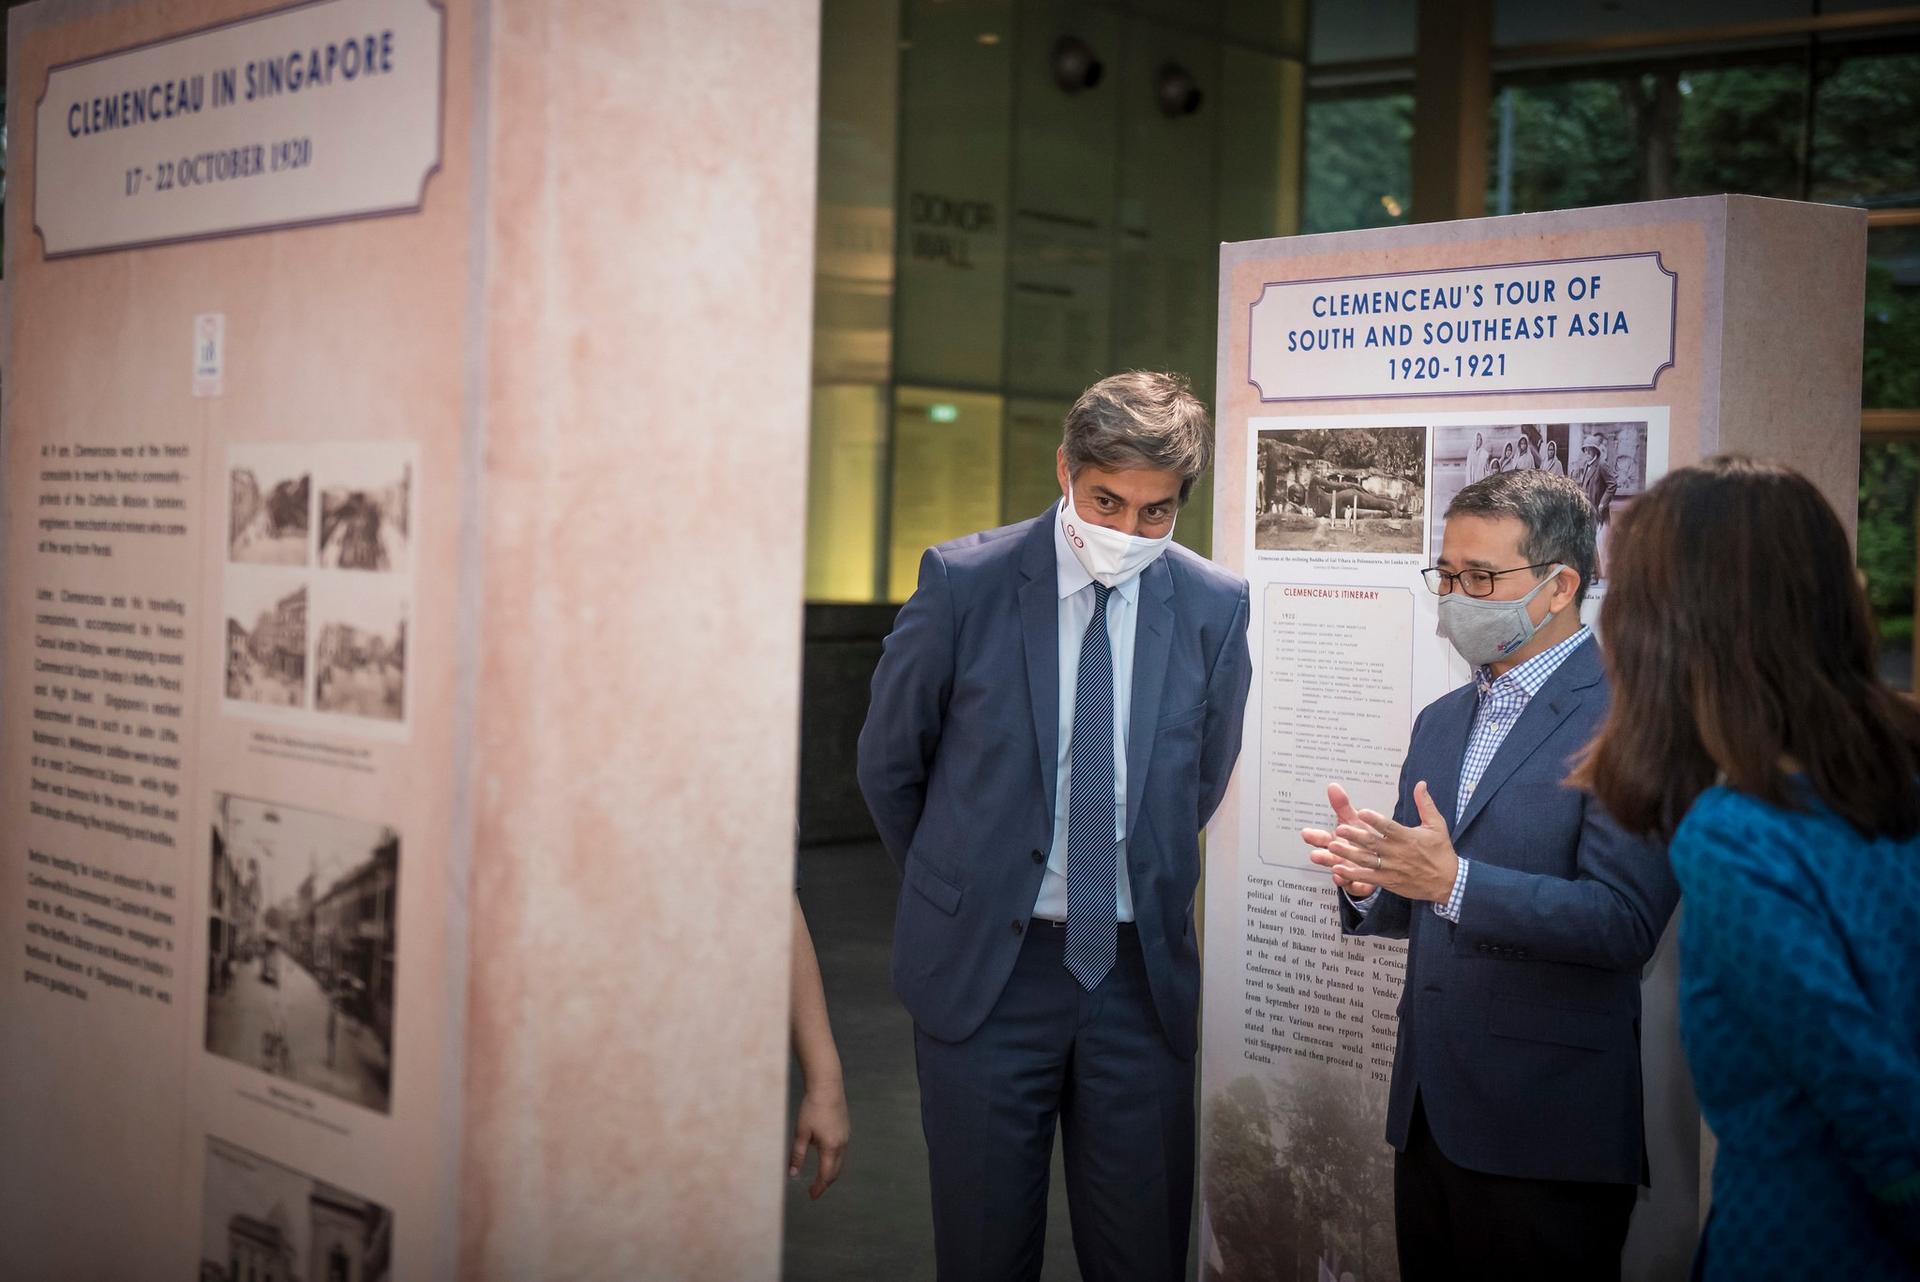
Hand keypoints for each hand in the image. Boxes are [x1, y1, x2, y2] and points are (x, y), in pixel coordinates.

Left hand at [789, 1081, 850, 1198]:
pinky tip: (826, 1157)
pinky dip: (834, 1160)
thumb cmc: (812, 1108)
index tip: (811, 1196)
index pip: (826, 1175)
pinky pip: (842, 1151)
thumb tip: (793, 1174)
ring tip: (820, 1177)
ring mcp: (846, 1136)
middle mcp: (842, 1144)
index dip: (819, 1187)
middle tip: (815, 1190)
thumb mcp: (801, 1133)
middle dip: (826, 1182)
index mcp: (831, 1147)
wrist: (827, 1086)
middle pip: (835, 1171)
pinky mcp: (846, 1129)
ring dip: (831, 1172)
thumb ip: (798, 1155)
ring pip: (840, 1161)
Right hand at [1303, 782, 1376, 898]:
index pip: (1323, 838)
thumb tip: (1333, 786)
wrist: (1378, 857)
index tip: (1306, 833)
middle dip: (1322, 856)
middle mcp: (1340, 857)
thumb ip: (1342, 805)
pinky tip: (1351, 882)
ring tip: (1334, 870)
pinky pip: (1355, 886)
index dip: (1314, 836)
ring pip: (1340, 871)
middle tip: (1315, 855)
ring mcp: (1348, 871)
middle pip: (1328, 857)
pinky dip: (1352, 885)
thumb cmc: (1362, 837)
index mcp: (1337, 841)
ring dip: (1338, 872)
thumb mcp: (1353, 821)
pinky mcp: (1360, 883)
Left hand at [1320, 780, 1460, 904]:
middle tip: (1339, 829)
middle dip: (1355, 836)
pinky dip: (1353, 874)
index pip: (1389, 827)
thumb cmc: (1441, 852)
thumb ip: (1425, 804)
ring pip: (1367, 860)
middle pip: (1373, 843)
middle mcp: (1398, 852)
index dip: (1375, 820)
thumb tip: (1421, 783)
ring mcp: (1392, 868)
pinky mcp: (1389, 881)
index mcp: (1408, 837)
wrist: (1449, 883)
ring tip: (1332, 846)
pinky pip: (1368, 877)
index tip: (1361, 812)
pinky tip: (1338, 868)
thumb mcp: (1437, 825)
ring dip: (1349, 853)